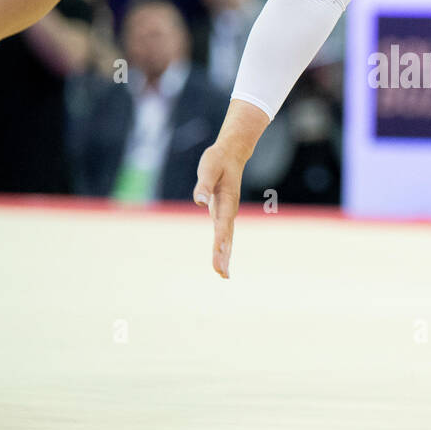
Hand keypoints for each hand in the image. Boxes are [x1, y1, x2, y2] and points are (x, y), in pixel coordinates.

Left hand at [193, 141, 245, 277]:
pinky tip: (221, 257)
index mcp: (226, 201)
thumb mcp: (209, 168)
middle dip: (224, 256)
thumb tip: (199, 202)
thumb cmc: (218, 160)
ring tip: (223, 275)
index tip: (220, 255)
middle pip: (227, 237)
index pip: (222, 225)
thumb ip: (204, 186)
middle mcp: (228, 210)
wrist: (231, 154)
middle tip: (223, 275)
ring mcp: (226, 212)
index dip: (221, 241)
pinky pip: (223, 234)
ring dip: (225, 255)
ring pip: (227, 238)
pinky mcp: (222, 212)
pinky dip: (223, 247)